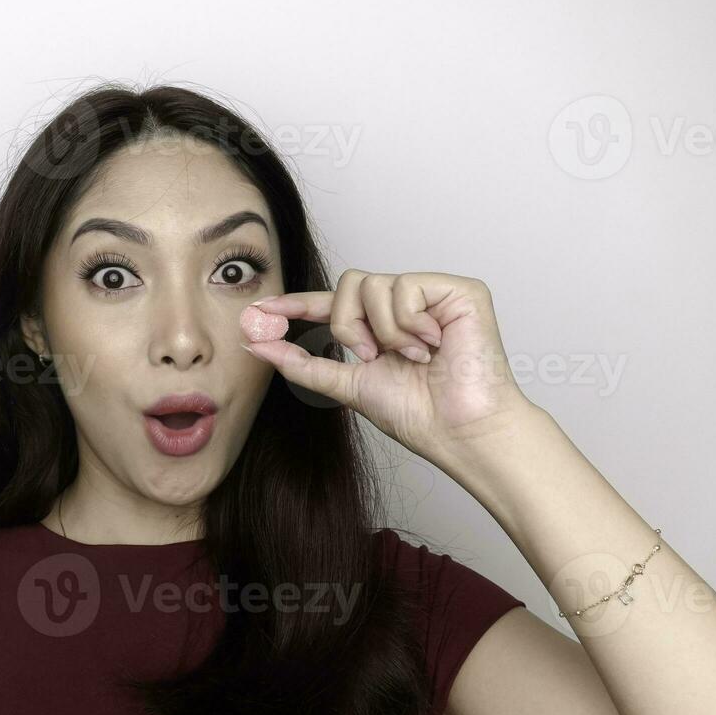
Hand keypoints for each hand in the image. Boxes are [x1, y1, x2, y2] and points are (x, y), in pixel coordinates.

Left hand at [242, 270, 535, 462]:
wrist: (459, 431)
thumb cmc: (418, 415)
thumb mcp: (349, 385)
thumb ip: (303, 363)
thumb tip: (257, 344)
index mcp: (379, 327)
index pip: (330, 305)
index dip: (295, 304)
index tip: (259, 311)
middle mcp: (405, 305)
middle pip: (348, 283)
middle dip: (348, 324)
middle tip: (372, 356)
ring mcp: (432, 295)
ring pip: (373, 283)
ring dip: (382, 331)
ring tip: (411, 357)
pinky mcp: (459, 290)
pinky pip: (405, 287)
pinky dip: (409, 324)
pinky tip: (433, 346)